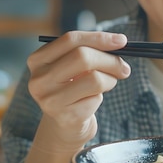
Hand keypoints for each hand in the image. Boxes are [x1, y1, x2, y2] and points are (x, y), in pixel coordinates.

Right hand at [27, 31, 130, 150]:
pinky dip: (100, 98)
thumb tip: (119, 42)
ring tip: (108, 84)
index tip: (122, 40)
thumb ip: (90, 51)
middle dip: (110, 60)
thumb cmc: (74, 88)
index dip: (99, 38)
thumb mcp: (74, 67)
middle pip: (82, 57)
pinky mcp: (65, 117)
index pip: (71, 40)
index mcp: (38, 60)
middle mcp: (39, 79)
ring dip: (110, 80)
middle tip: (124, 68)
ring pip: (94, 78)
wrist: (65, 125)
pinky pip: (95, 99)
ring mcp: (49, 99)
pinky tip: (91, 102)